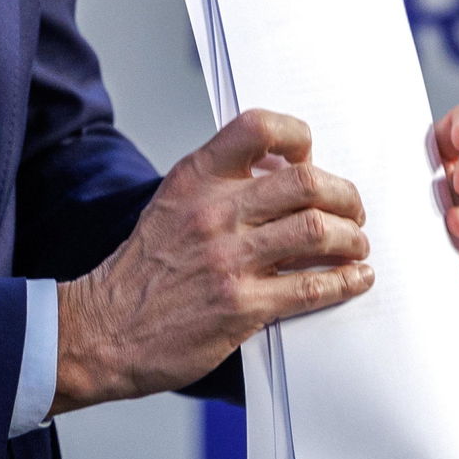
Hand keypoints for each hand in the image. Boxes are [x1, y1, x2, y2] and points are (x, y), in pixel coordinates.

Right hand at [51, 107, 370, 412]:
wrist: (102, 330)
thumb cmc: (142, 270)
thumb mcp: (173, 204)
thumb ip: (222, 183)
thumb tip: (285, 171)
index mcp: (197, 179)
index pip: (258, 128)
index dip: (297, 137)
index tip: (312, 157)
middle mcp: (214, 212)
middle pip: (307, 182)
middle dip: (345, 196)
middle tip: (354, 211)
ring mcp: (229, 260)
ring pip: (318, 232)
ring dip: (351, 239)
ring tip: (356, 246)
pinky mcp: (241, 306)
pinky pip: (311, 287)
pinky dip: (344, 281)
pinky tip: (354, 279)